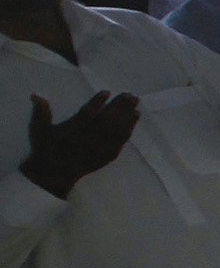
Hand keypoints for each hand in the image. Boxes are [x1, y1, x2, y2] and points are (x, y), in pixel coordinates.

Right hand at [20, 90, 137, 197]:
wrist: (54, 175)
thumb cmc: (46, 149)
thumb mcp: (39, 130)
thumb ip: (41, 113)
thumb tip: (36, 95)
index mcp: (70, 132)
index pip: (86, 115)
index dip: (97, 103)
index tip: (107, 92)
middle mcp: (87, 140)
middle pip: (107, 121)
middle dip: (119, 107)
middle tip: (129, 95)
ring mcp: (99, 149)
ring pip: (116, 132)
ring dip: (128, 117)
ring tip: (136, 104)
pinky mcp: (106, 156)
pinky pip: (120, 142)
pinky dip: (129, 130)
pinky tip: (134, 119)